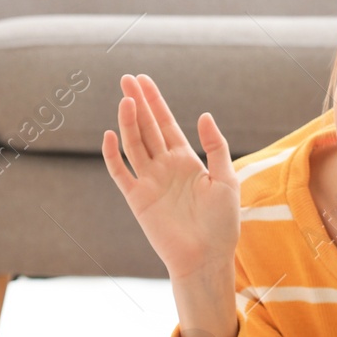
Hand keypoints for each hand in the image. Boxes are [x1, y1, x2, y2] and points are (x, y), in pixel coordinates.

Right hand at [102, 74, 240, 280]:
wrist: (206, 258)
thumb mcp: (226, 179)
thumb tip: (204, 115)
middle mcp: (164, 167)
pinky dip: (112, 155)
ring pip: (134, 145)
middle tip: (126, 78)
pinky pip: (120, 173)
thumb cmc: (222, 223)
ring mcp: (149, 182)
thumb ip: (215, 147)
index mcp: (186, 160)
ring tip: (125, 99)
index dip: (154, 101)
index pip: (166, 123)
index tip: (143, 79)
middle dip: (137, 103)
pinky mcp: (137, 199)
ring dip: (128, 122)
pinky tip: (110, 135)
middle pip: (146, 128)